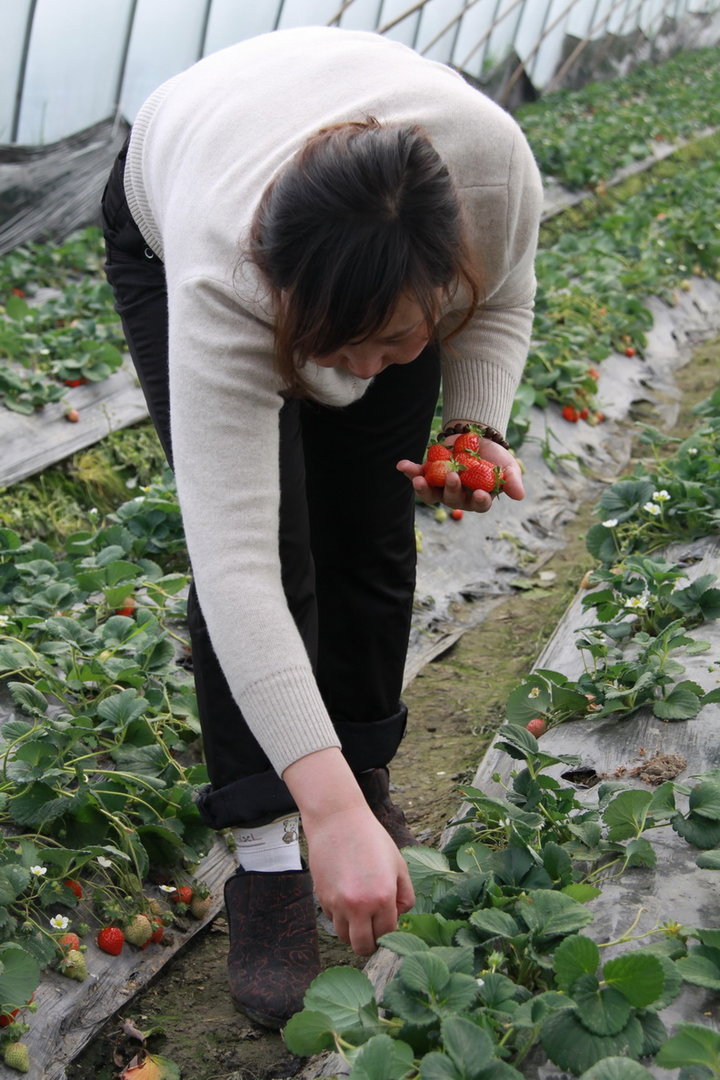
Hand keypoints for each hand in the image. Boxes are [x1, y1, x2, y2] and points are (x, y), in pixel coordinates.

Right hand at [282, 748, 414, 954]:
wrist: (337, 820)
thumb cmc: (371, 839)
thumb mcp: (398, 864)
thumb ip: (405, 894)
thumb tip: (399, 916)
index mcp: (382, 897)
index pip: (386, 934)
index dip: (388, 933)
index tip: (387, 926)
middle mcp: (358, 905)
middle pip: (362, 946)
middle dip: (370, 944)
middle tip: (373, 932)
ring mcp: (337, 903)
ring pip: (344, 936)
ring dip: (353, 930)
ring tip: (359, 913)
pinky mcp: (321, 897)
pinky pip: (332, 919)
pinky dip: (339, 915)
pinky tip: (345, 895)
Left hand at [396, 438, 524, 512]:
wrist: (475, 437)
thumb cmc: (494, 457)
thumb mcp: (508, 466)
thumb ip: (512, 480)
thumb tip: (520, 495)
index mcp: (477, 498)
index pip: (479, 504)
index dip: (479, 501)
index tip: (479, 493)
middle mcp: (458, 497)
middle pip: (453, 499)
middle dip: (451, 490)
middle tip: (453, 477)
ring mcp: (441, 487)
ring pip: (431, 495)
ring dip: (424, 489)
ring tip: (419, 480)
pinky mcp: (428, 474)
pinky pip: (417, 475)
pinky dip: (409, 471)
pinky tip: (402, 465)